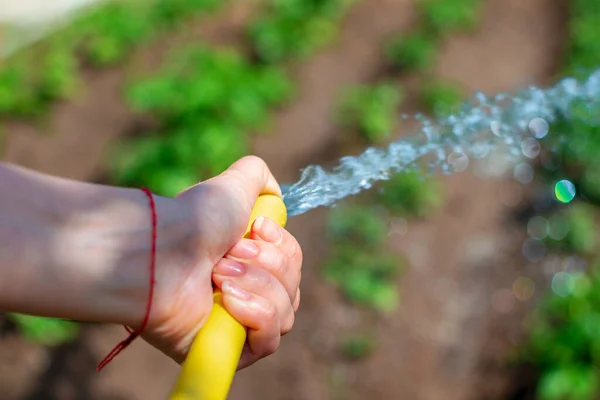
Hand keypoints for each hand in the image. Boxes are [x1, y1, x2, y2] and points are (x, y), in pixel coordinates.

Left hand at [139, 156, 302, 367]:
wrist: (161, 252)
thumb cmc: (194, 220)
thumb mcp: (233, 184)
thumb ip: (258, 177)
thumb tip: (275, 194)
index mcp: (250, 261)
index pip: (293, 264)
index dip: (283, 247)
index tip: (256, 229)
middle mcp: (247, 292)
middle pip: (294, 288)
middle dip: (266, 264)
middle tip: (227, 254)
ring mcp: (238, 324)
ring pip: (286, 313)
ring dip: (257, 285)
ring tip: (217, 274)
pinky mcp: (230, 350)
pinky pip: (269, 339)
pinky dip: (257, 314)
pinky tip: (227, 299)